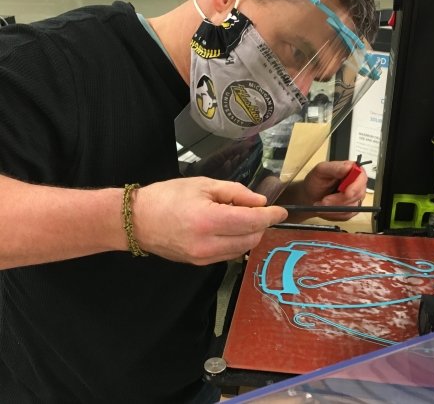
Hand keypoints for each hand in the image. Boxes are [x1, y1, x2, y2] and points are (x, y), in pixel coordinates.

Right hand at [133, 177, 287, 264]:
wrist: (136, 221)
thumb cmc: (168, 196)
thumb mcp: (203, 184)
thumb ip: (235, 192)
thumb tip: (260, 203)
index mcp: (209, 221)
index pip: (252, 222)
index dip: (271, 216)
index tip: (282, 211)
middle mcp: (208, 245)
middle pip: (251, 238)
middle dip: (260, 224)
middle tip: (253, 207)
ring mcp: (204, 258)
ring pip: (242, 249)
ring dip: (249, 234)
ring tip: (237, 216)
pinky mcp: (199, 264)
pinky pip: (229, 254)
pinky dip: (236, 241)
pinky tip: (227, 228)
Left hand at [301, 160, 367, 220]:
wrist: (310, 196)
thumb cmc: (316, 182)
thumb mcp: (321, 171)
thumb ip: (335, 167)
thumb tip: (348, 167)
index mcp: (352, 170)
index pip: (361, 177)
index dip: (355, 186)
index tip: (346, 193)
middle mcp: (357, 183)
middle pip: (358, 194)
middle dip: (339, 200)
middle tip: (324, 201)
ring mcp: (356, 197)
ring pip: (352, 206)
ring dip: (334, 208)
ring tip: (321, 204)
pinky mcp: (352, 209)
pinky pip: (347, 214)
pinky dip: (334, 213)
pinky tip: (326, 209)